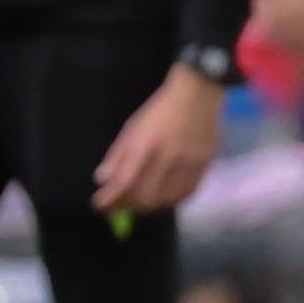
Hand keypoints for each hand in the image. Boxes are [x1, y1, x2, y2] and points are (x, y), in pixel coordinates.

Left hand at [92, 65, 224, 214]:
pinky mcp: (205, 165)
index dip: (109, 198)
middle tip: (117, 206)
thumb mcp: (131, 127)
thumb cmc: (158, 111)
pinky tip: (161, 199)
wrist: (197, 95)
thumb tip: (103, 180)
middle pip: (145, 196)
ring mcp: (189, 163)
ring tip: (137, 204)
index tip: (98, 205)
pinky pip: (186, 193)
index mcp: (145, 144)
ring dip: (148, 207)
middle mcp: (167, 156)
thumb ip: (117, 155)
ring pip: (166, 199)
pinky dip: (170, 201)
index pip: (124, 181)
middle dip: (127, 206)